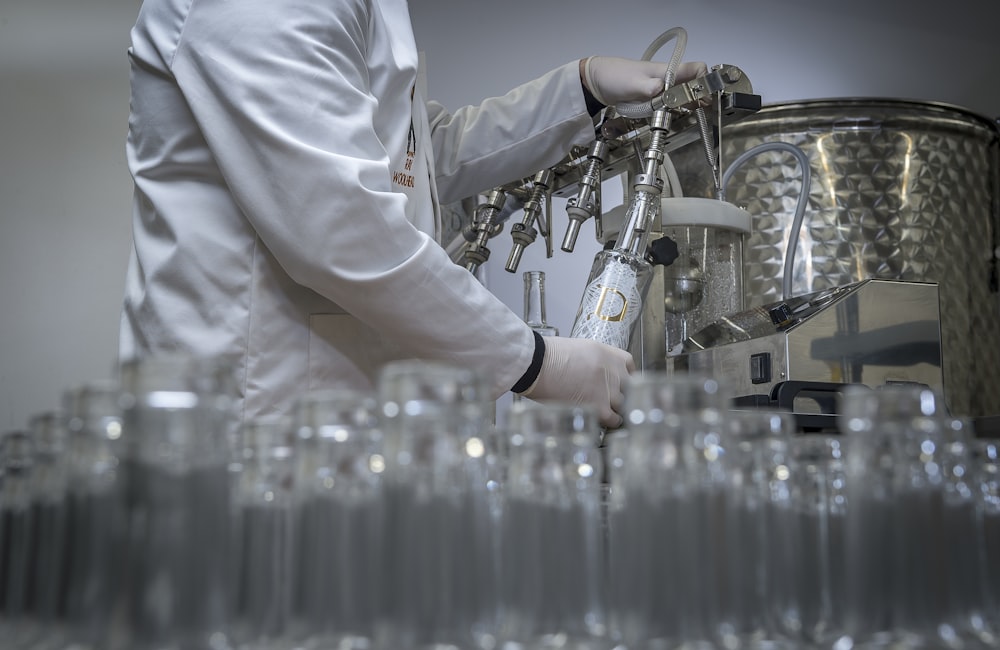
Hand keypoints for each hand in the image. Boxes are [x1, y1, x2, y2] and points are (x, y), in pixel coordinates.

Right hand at [519, 335, 635, 428]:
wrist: (538, 365)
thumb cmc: (549, 356)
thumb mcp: (579, 349)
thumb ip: (594, 363)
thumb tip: (594, 375)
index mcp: (609, 354)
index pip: (629, 366)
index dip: (624, 376)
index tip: (619, 382)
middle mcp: (614, 372)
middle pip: (629, 387)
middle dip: (620, 393)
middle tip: (608, 398)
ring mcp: (610, 390)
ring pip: (623, 404)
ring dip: (614, 408)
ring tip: (603, 411)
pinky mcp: (600, 408)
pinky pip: (614, 419)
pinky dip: (610, 421)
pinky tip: (603, 420)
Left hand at [581, 56, 707, 106]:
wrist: (596, 81)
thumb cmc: (615, 77)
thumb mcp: (633, 84)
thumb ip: (650, 87)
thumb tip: (664, 91)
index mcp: (667, 71)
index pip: (697, 70)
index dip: (705, 82)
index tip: (705, 98)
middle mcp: (667, 78)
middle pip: (692, 85)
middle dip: (698, 98)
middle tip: (699, 112)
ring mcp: (660, 88)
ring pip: (681, 95)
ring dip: (686, 105)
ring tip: (688, 116)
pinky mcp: (652, 97)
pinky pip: (668, 102)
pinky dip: (672, 109)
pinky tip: (671, 116)